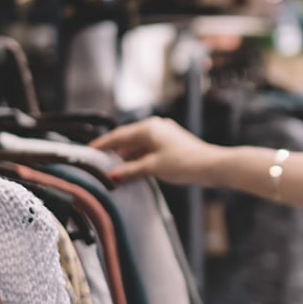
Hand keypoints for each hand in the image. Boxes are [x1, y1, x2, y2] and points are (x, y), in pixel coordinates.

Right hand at [91, 117, 220, 185]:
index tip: (88, 151)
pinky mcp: (172, 145)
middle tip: (99, 164)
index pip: (118, 135)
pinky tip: (134, 171)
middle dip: (114, 152)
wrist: (214, 166)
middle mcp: (156, 127)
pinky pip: (149, 151)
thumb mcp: (153, 167)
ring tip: (114, 171)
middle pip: (128, 140)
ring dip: (128, 158)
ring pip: (139, 146)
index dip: (102, 144)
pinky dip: (140, 160)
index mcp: (149, 128)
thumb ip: (130, 171)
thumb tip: (112, 176)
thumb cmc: (185, 163)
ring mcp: (165, 136)